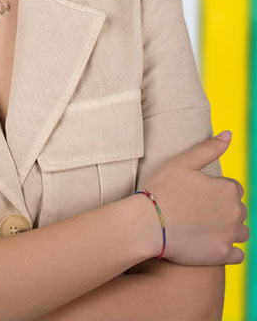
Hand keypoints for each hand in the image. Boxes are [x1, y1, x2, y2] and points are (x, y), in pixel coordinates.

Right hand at [144, 131, 247, 265]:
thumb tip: (229, 134)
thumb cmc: (163, 189)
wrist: (148, 223)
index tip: (196, 194)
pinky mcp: (224, 255)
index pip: (233, 188)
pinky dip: (227, 250)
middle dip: (223, 209)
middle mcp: (236, 212)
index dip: (214, 190)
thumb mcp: (183, 162)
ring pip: (240, 232)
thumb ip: (209, 148)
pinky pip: (237, 254)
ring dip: (228, 229)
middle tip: (196, 210)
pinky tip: (208, 243)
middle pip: (238, 210)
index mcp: (228, 188)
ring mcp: (231, 235)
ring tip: (202, 227)